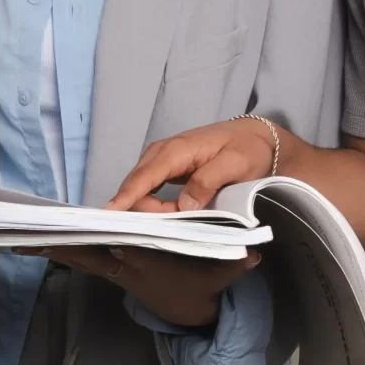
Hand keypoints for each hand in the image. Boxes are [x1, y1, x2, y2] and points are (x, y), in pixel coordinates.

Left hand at [47, 244, 260, 328]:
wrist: (189, 311)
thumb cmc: (202, 283)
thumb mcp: (222, 274)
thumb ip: (236, 262)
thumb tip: (255, 254)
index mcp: (150, 263)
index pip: (127, 251)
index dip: (109, 244)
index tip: (87, 235)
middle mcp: (126, 267)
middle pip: (90, 254)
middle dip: (63, 246)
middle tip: (32, 236)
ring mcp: (114, 270)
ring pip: (79, 256)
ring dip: (51, 248)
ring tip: (20, 238)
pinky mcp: (108, 269)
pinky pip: (78, 258)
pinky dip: (56, 251)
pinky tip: (31, 245)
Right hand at [107, 117, 277, 211]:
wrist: (256, 136)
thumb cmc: (247, 148)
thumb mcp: (235, 164)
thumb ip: (208, 181)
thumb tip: (184, 205)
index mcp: (177, 150)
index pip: (144, 176)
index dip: (126, 197)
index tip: (108, 215)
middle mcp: (162, 152)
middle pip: (137, 185)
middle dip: (141, 210)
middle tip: (166, 228)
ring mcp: (162, 160)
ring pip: (141, 188)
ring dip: (148, 209)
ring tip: (169, 223)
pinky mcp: (167, 168)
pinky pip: (149, 187)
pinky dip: (151, 203)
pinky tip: (161, 217)